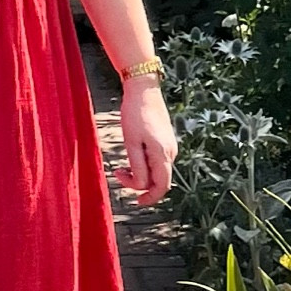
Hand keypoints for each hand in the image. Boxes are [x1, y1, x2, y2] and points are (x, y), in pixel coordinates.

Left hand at [113, 81, 176, 206]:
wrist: (143, 90)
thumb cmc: (135, 114)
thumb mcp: (131, 143)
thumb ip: (137, 167)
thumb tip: (141, 186)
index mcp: (163, 154)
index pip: (162, 187)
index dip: (150, 198)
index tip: (135, 201)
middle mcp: (171, 152)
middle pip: (160, 180)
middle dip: (141, 185)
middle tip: (120, 175)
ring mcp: (170, 146)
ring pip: (158, 171)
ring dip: (141, 174)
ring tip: (121, 166)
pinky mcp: (166, 140)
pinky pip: (157, 161)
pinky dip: (144, 165)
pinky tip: (132, 157)